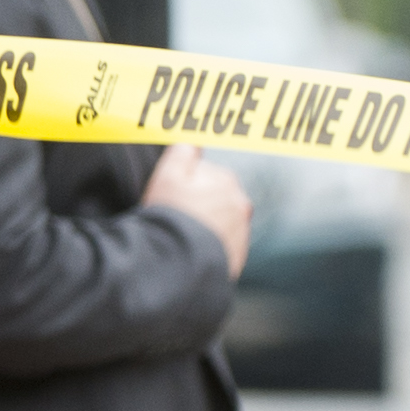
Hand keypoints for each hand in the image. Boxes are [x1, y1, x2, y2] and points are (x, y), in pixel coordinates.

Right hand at [144, 142, 253, 277]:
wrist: (181, 266)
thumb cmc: (172, 218)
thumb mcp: (168, 176)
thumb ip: (182, 153)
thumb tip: (193, 144)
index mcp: (226, 181)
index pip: (205, 174)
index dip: (183, 184)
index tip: (171, 198)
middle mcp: (240, 206)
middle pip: (215, 199)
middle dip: (199, 205)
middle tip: (176, 219)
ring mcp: (241, 234)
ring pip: (220, 224)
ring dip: (206, 228)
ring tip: (182, 239)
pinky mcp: (237, 259)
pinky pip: (222, 249)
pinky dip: (210, 249)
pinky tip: (191, 253)